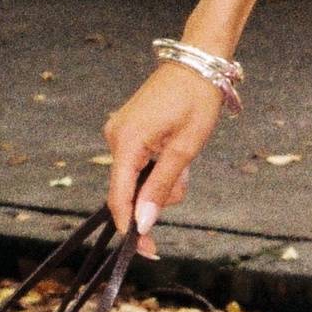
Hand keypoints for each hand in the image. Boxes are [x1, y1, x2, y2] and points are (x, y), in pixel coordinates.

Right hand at [103, 63, 227, 258]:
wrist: (197, 63)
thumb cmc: (196, 100)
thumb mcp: (186, 148)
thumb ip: (162, 187)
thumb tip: (143, 223)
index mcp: (126, 141)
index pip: (119, 197)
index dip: (130, 226)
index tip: (145, 249)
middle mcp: (114, 137)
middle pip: (129, 190)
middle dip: (157, 194)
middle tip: (186, 176)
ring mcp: (118, 132)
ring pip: (137, 178)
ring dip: (162, 179)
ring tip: (185, 157)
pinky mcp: (126, 130)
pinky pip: (138, 163)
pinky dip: (158, 166)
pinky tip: (174, 152)